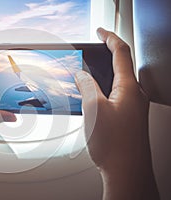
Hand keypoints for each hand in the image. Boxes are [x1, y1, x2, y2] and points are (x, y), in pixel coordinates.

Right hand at [75, 28, 158, 198]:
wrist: (127, 171)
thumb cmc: (115, 144)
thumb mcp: (94, 108)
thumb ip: (87, 86)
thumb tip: (81, 75)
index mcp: (129, 87)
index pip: (121, 52)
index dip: (109, 37)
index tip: (100, 31)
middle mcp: (134, 95)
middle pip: (121, 66)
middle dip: (105, 56)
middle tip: (91, 52)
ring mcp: (133, 107)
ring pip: (117, 82)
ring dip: (102, 75)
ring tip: (85, 77)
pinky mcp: (128, 117)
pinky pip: (116, 96)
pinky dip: (103, 90)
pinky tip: (92, 99)